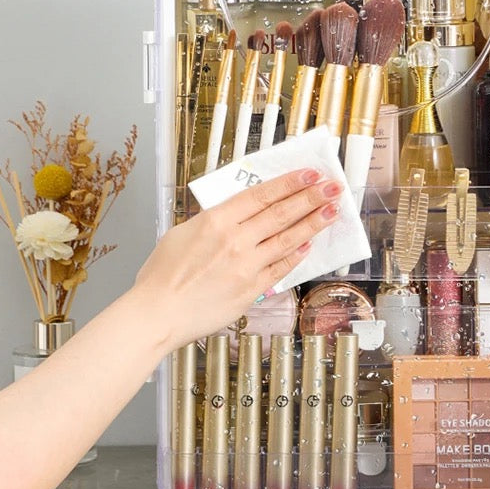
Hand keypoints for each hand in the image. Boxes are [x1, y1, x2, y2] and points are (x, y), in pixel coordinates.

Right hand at [132, 168, 341, 350]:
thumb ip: (212, 221)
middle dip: (311, 198)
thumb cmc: (162, 275)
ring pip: (288, 239)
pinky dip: (297, 256)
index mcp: (216, 220)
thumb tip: (234, 212)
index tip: (309, 174)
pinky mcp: (251, 290)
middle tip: (333, 187)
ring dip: (313, 223)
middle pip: (281, 213)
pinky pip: (280, 269)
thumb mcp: (182, 233)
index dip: (289, 183)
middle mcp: (235, 240)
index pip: (262, 195)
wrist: (157, 314)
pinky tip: (310, 245)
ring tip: (333, 211)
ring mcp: (246, 266)